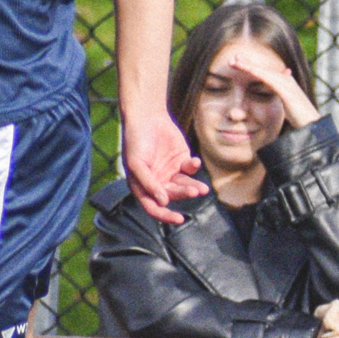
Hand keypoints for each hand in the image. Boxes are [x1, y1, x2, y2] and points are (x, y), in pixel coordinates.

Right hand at [122, 106, 206, 223]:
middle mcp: (157, 183)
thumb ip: (148, 183)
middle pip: (172, 195)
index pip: (154, 207)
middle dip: (183, 195)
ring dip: (193, 187)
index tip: (179, 219)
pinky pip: (190, 170)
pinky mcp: (181, 162)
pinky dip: (193, 168)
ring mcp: (170, 173)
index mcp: (142, 187)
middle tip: (194, 192)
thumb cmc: (136, 141)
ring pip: (184, 185)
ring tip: (202, 189)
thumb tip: (163, 202)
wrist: (146, 117)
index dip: (165, 215)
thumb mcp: (136, 163)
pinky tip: (194, 162)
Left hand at [212, 36, 322, 129]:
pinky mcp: (287, 91)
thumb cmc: (301, 120)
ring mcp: (287, 85)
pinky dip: (259, 73)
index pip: (266, 72)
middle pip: (264, 68)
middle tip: (233, 58)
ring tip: (236, 61)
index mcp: (286, 83)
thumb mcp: (288, 108)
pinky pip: (270, 79)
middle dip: (248, 63)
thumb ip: (282, 101)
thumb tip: (274, 102)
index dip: (252, 67)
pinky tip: (249, 70)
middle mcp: (287, 80)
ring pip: (264, 71)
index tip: (239, 64)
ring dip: (249, 65)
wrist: (313, 126)